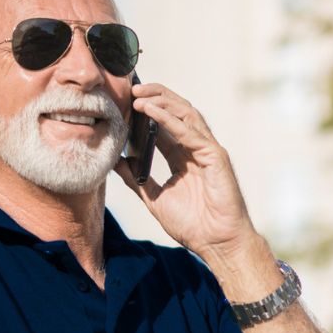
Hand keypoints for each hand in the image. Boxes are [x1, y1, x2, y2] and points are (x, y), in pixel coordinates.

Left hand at [113, 82, 257, 259]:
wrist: (216, 243)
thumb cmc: (193, 226)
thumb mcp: (154, 199)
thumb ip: (136, 179)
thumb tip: (116, 162)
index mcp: (183, 158)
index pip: (165, 126)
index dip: (146, 112)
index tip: (125, 103)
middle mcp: (196, 150)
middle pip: (176, 113)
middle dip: (155, 97)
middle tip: (131, 89)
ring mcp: (208, 151)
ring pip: (186, 114)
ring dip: (162, 101)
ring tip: (139, 94)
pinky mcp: (215, 157)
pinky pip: (191, 132)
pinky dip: (170, 120)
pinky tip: (151, 111)